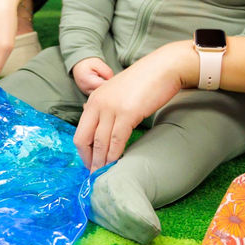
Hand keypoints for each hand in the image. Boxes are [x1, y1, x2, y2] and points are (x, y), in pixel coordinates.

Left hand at [74, 44, 184, 169]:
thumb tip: (100, 126)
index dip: (83, 152)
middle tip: (95, 175)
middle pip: (84, 139)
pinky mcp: (127, 113)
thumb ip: (106, 107)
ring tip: (103, 176)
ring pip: (100, 142)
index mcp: (94, 99)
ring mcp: (111, 108)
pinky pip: (117, 140)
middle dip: (88, 160)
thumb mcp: (117, 92)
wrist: (164, 67)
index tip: (90, 163)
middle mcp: (98, 103)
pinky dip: (115, 155)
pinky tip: (117, 164)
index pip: (80, 131)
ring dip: (101, 162)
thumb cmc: (144, 81)